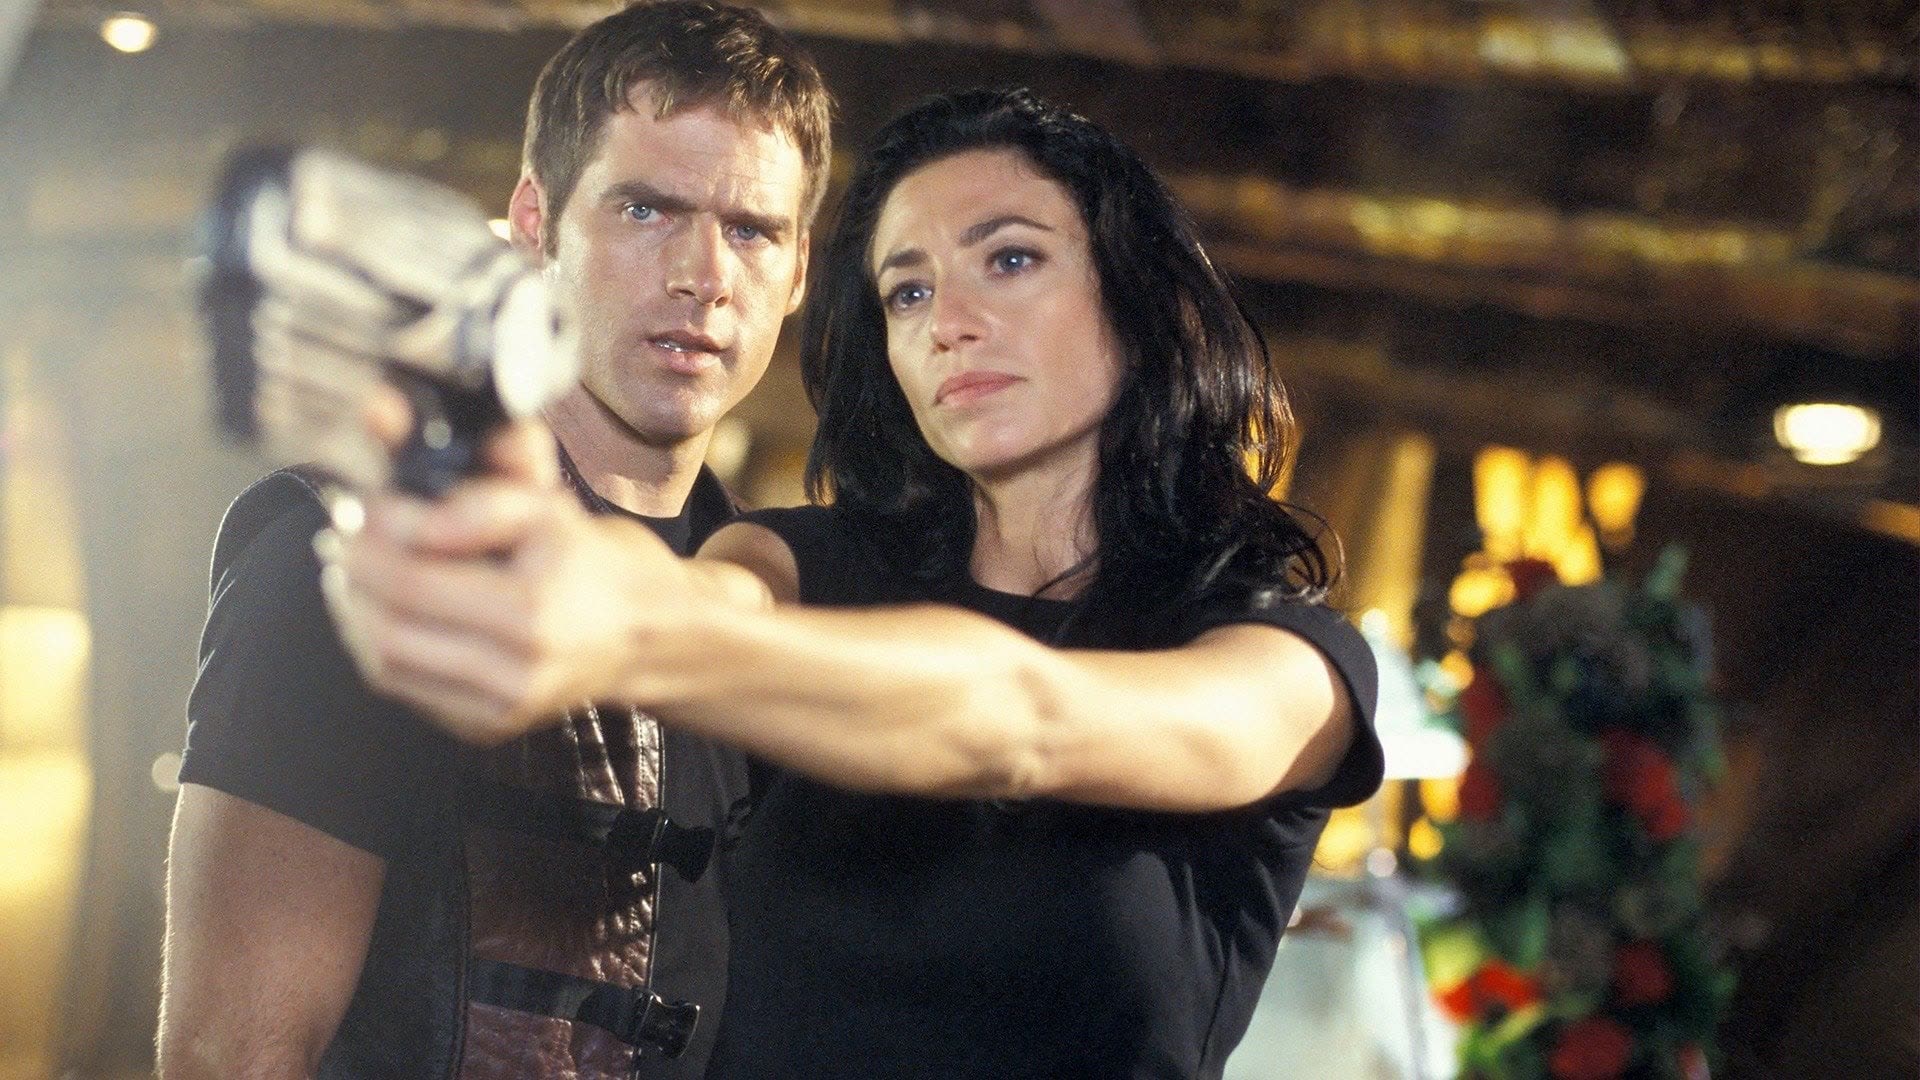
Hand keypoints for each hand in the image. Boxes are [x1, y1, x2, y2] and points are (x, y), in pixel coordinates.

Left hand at [315, 450, 693, 743]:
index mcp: (533, 610)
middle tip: (346, 534)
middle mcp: (517, 668)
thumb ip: (479, 485)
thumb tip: (399, 477)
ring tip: (356, 568)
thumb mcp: (546, 503)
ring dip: (355, 607)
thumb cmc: (590, 559)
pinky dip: (376, 642)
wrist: (645, 632)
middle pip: (390, 620)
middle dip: (353, 570)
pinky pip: (404, 685)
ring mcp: (501, 705)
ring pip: (385, 658)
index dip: (371, 535)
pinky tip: (383, 608)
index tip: (362, 503)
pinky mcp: (487, 727)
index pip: (413, 574)